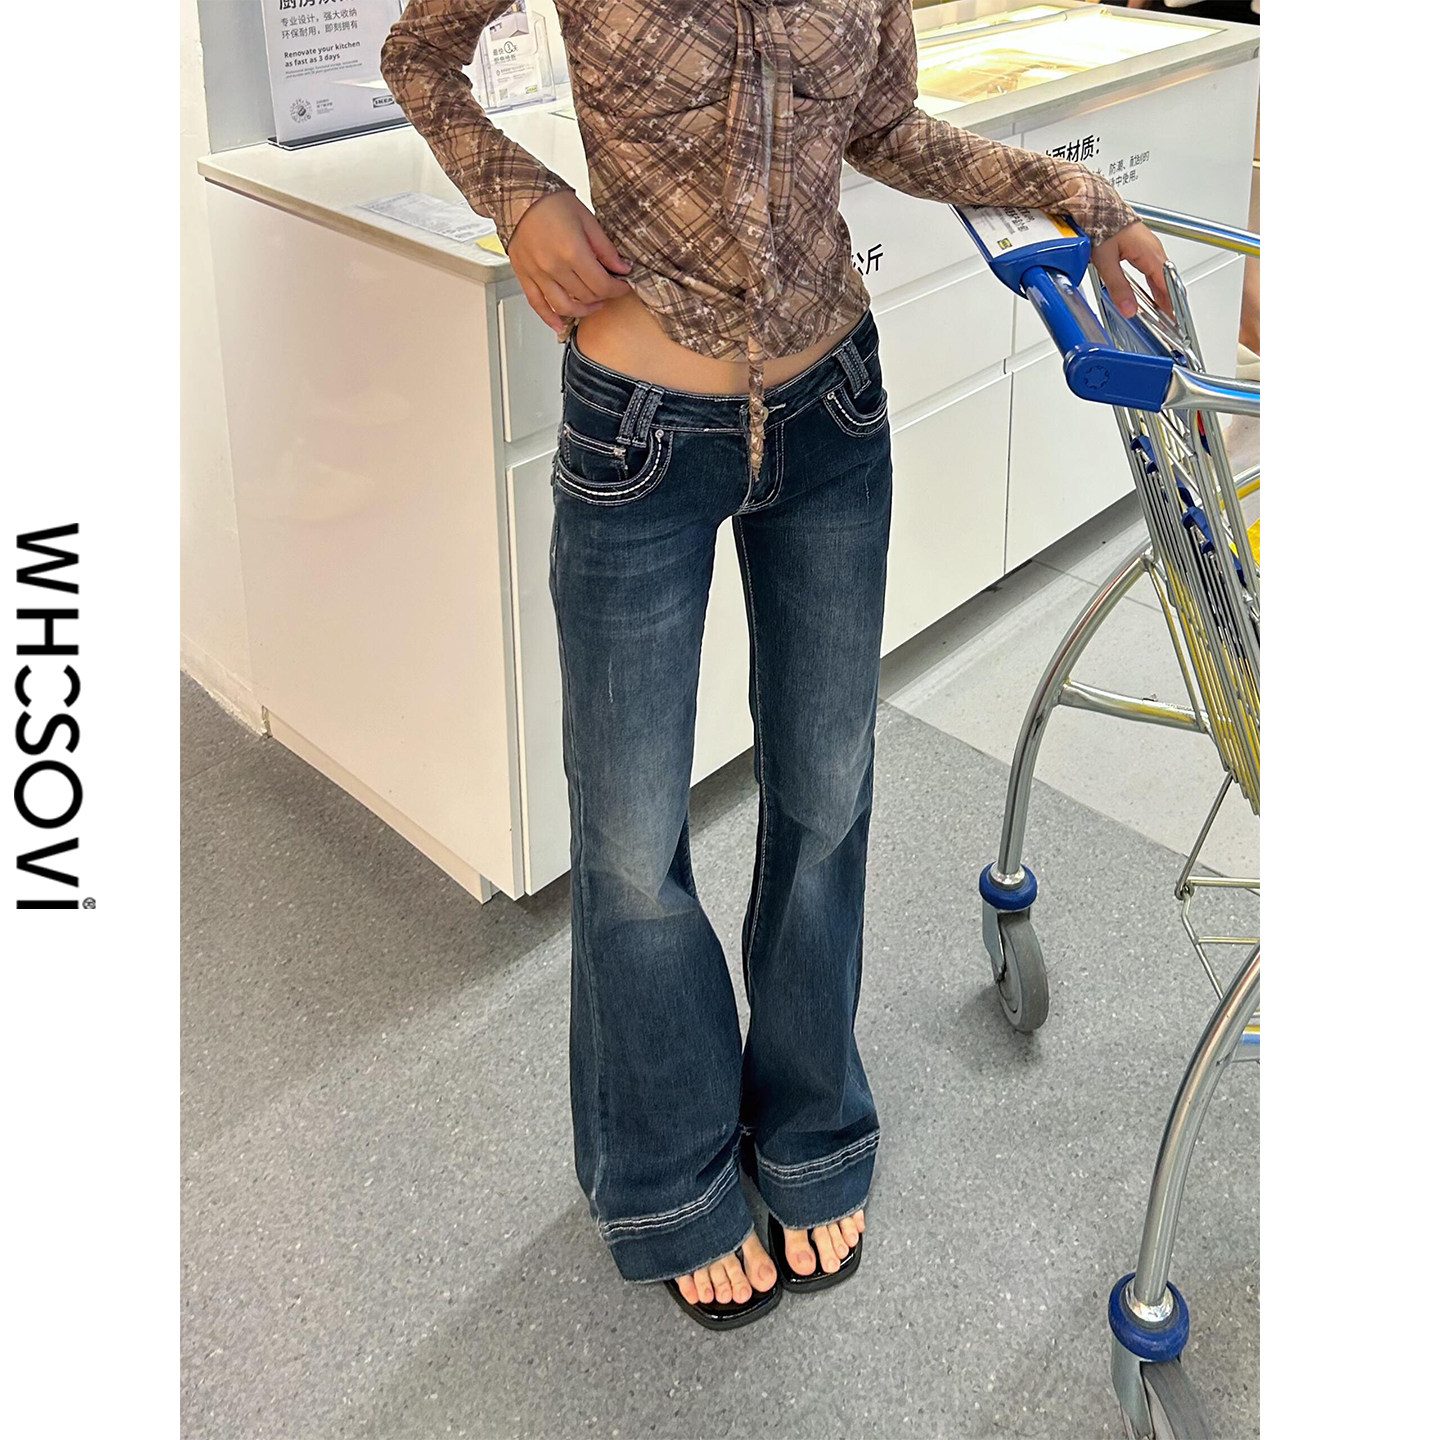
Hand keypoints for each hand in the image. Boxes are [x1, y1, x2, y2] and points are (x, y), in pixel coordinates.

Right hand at [507, 190, 633, 336]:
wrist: (519, 196)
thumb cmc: (552, 203)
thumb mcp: (587, 220)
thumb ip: (605, 248)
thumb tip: (622, 268)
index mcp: (572, 251)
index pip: (601, 284)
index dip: (617, 289)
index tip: (623, 286)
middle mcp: (553, 266)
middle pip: (586, 295)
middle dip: (603, 296)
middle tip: (609, 290)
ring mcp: (537, 274)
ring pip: (564, 306)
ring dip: (583, 310)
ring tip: (593, 305)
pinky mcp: (524, 276)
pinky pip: (538, 304)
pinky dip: (549, 318)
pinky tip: (560, 325)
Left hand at [1092, 220, 1172, 320]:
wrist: (1096, 205)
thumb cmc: (1101, 224)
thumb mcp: (1106, 261)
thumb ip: (1118, 287)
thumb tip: (1129, 309)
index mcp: (1150, 254)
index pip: (1167, 286)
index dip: (1171, 305)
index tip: (1175, 321)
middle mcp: (1153, 250)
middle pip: (1167, 282)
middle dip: (1170, 303)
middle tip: (1172, 322)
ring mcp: (1149, 247)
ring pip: (1161, 275)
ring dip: (1163, 294)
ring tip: (1163, 312)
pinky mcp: (1141, 246)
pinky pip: (1153, 269)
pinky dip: (1155, 284)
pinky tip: (1150, 291)